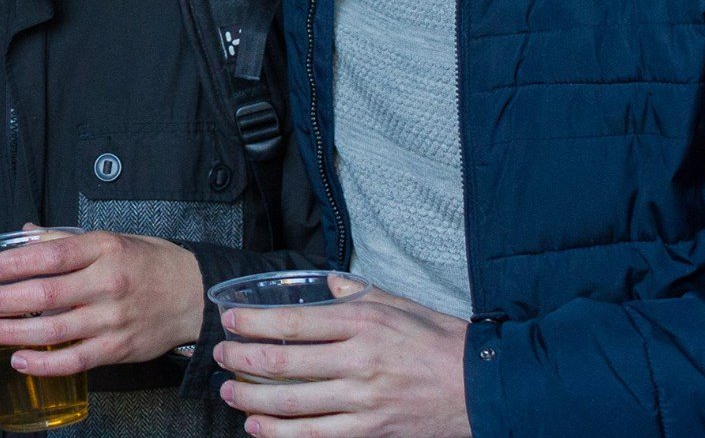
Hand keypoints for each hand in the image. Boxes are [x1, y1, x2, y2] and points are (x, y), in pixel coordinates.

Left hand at [0, 232, 204, 373]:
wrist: (193, 296)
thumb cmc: (150, 264)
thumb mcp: (112, 239)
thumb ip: (66, 239)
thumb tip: (26, 234)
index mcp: (104, 249)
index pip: (52, 254)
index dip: (16, 262)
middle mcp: (107, 284)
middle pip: (46, 293)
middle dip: (3, 299)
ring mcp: (112, 319)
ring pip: (54, 329)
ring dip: (14, 332)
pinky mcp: (117, 349)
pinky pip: (74, 360)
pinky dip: (44, 363)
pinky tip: (20, 360)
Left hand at [215, 288, 470, 437]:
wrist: (484, 387)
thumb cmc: (441, 342)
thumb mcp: (401, 304)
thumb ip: (357, 293)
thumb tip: (327, 282)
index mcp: (363, 323)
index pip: (293, 322)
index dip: (253, 323)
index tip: (229, 321)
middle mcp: (359, 361)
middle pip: (284, 363)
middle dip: (242, 361)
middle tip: (220, 357)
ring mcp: (364, 400)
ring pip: (293, 403)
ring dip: (252, 399)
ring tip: (229, 393)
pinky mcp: (371, 430)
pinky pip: (316, 435)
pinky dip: (281, 433)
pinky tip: (258, 427)